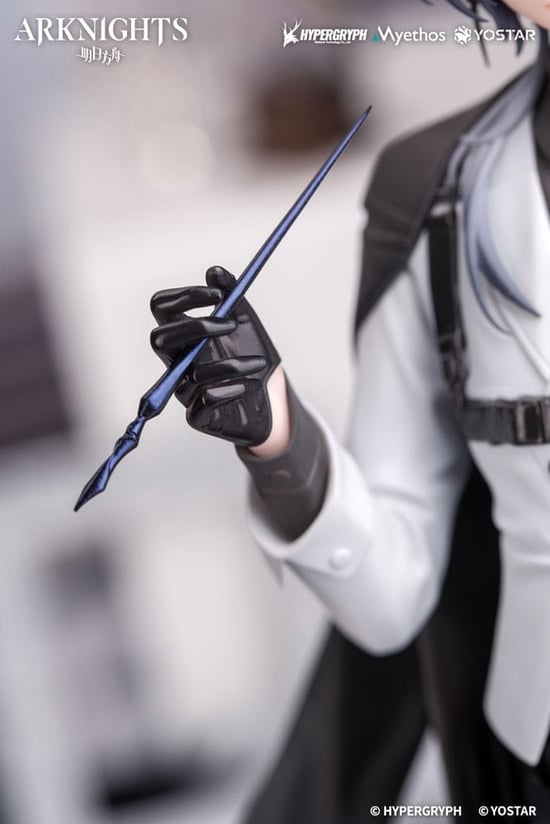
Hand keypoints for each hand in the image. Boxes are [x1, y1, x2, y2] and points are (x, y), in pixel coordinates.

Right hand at [150, 265, 288, 450]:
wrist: (274, 400)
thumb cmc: (253, 357)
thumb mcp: (247, 322)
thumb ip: (232, 295)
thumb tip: (214, 271)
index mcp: (183, 333)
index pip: (161, 307)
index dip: (184, 296)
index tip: (217, 296)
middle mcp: (177, 361)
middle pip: (160, 339)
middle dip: (196, 327)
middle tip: (231, 324)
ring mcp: (184, 389)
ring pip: (193, 372)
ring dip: (232, 363)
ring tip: (260, 363)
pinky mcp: (198, 416)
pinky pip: (202, 403)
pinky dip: (228, 390)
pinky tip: (248, 386)